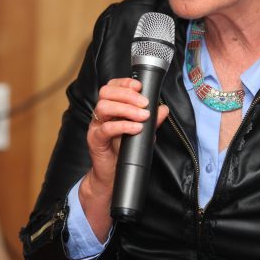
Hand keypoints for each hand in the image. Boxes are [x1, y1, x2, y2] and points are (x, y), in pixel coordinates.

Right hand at [79, 77, 168, 240]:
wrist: (112, 176)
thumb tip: (163, 109)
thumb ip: (152, 121)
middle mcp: (101, 114)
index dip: (124, 83)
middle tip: (144, 104)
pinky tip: (135, 128)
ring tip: (141, 117)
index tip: (139, 86)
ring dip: (125, 109)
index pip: (112, 86)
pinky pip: (105, 129)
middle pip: (106, 93)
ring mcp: (96, 126)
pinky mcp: (95, 140)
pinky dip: (122, 126)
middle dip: (127, 94)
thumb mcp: (143, 134)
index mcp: (111, 108)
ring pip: (103, 107)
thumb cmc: (124, 152)